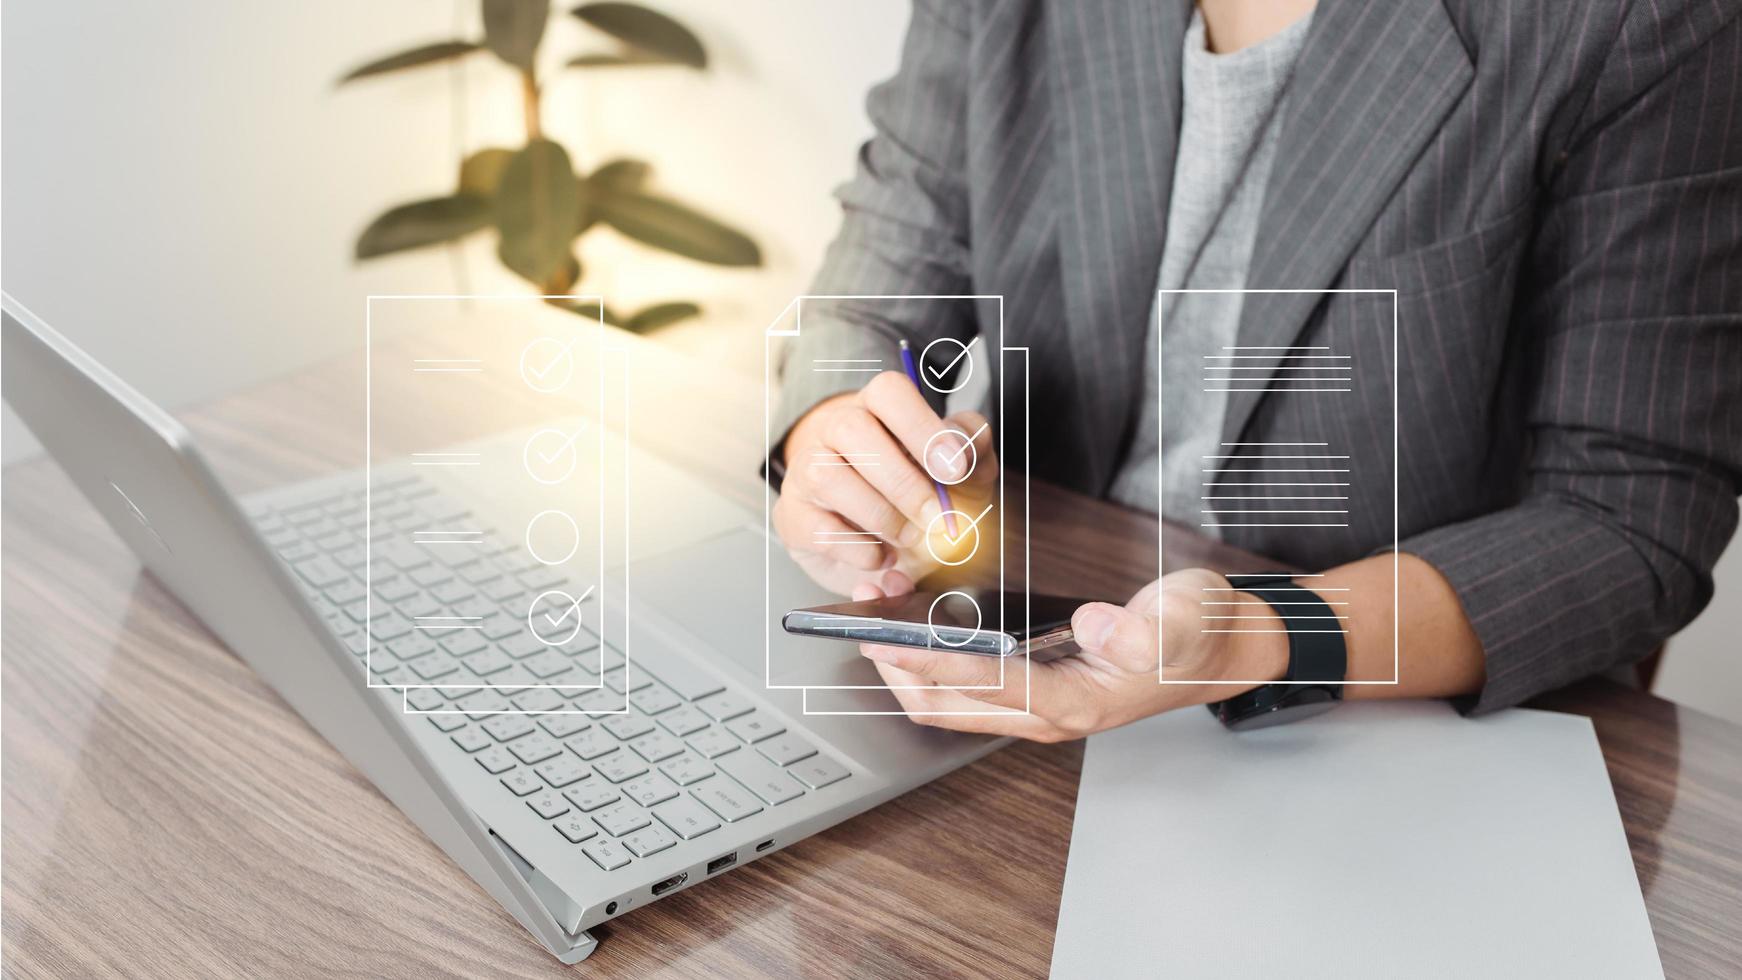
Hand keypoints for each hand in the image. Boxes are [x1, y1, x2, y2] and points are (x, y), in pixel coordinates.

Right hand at [774, 372, 996, 594]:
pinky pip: (817, 528)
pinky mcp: (794, 516)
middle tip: (938, 518)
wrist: (886, 544)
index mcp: (879, 409)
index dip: (922, 427)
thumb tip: (962, 449)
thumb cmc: (924, 495)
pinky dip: (859, 550)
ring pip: (826, 476)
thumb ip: (973, 451)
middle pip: (851, 429)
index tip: (955, 470)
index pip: (888, 391)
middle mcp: (834, 430)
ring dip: (880, 515)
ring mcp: (806, 471)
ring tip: (910, 537)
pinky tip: (882, 555)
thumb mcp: (963, 474)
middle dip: (903, 481)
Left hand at [852, 569, 1288, 740]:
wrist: (1224, 649)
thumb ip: (1141, 629)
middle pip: (945, 706)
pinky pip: (965, 684)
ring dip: (907, 665)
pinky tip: (917, 620)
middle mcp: (1046, 714)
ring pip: (948, 700)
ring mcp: (1037, 706)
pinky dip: (931, 659)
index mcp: (1075, 703)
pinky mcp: (1033, 689)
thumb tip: (1093, 625)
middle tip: (863, 617)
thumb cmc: (1201, 633)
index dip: (928, 662)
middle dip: (897, 666)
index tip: (885, 635)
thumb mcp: (1184, 618)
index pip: (982, 686)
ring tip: (878, 613)